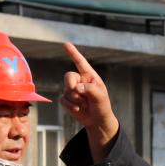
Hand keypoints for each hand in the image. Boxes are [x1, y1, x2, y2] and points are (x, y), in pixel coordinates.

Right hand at [61, 43, 118, 162]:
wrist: (97, 121)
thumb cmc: (102, 106)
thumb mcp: (100, 97)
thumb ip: (90, 89)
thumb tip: (76, 88)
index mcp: (90, 76)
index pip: (80, 62)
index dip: (73, 53)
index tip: (66, 44)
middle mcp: (80, 81)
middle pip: (69, 76)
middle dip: (72, 85)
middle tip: (80, 95)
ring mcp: (72, 90)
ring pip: (66, 89)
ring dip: (75, 99)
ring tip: (85, 104)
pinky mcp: (66, 99)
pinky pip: (62, 99)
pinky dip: (70, 105)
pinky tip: (78, 109)